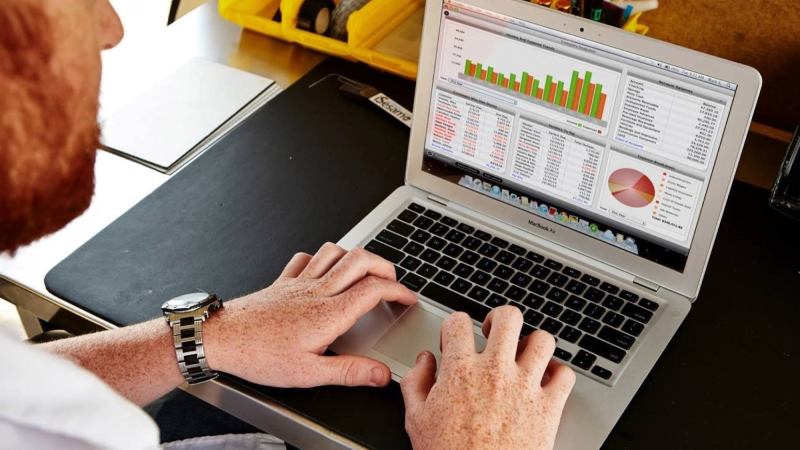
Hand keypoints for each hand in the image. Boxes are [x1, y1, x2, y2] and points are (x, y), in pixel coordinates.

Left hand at [204, 243, 416, 387]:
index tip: (408, 299)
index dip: (398, 290)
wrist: (221, 338)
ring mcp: (299, 282)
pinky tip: (324, 269)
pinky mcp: (282, 282)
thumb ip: (349, 372)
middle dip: (384, 265)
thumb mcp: (308, 374)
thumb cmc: (259, 355)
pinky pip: (305, 258)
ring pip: (334, 251)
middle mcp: (317, 291)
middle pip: (360, 260)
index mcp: (328, 314)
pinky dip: (322, 257)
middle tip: (393, 281)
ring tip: (365, 271)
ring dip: (356, 256)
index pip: (374, 289)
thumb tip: (380, 374)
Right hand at [400, 306, 575, 449]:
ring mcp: (526, 387)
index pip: (458, 321)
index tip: (456, 340)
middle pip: (508, 317)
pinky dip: (559, 374)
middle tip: (495, 333)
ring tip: (523, 355)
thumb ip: (415, 382)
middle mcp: (496, 371)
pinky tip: (546, 380)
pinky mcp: (550, 408)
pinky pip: (566, 375)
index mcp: (461, 371)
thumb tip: (424, 361)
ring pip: (543, 340)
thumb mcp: (416, 420)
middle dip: (500, 319)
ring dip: (533, 343)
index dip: (455, 326)